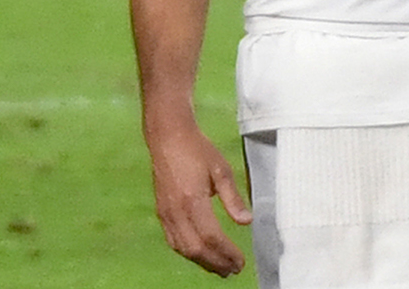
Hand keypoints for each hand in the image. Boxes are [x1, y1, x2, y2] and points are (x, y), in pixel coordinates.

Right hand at [146, 120, 250, 275]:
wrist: (168, 138)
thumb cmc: (198, 150)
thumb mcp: (222, 170)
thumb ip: (233, 198)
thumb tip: (246, 221)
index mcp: (193, 201)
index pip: (212, 237)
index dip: (226, 252)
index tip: (241, 261)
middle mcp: (176, 212)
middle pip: (196, 248)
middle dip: (215, 263)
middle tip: (233, 270)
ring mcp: (165, 214)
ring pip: (182, 248)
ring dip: (202, 261)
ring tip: (220, 268)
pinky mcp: (161, 212)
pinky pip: (174, 240)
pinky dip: (188, 252)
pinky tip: (200, 254)